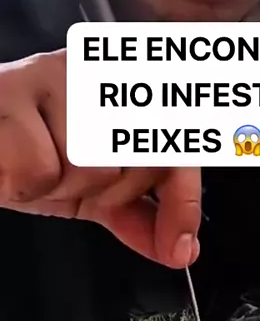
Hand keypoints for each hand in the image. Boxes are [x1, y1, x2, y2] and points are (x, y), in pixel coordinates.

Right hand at [0, 50, 200, 265]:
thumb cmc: (25, 152)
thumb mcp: (94, 190)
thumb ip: (140, 216)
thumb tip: (179, 248)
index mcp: (126, 91)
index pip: (178, 150)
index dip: (181, 205)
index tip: (177, 247)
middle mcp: (98, 72)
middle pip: (137, 167)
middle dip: (107, 194)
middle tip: (71, 180)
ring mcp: (55, 74)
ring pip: (90, 168)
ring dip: (59, 187)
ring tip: (36, 166)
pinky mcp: (9, 89)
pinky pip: (40, 167)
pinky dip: (23, 183)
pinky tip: (9, 163)